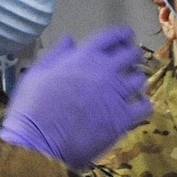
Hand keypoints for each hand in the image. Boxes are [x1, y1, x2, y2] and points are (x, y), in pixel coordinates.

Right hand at [0, 26, 152, 167]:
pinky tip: (137, 108)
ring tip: (131, 87)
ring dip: (136, 81)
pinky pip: (144, 107)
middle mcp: (105, 71)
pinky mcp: (123, 118)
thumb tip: (70, 40)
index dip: (122, 35)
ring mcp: (117, 94)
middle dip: (132, 56)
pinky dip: (143, 105)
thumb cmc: (32, 106)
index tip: (126, 37)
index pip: (111, 37)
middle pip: (131, 55)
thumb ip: (57, 54)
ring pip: (139, 80)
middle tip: (130, 63)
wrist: (38, 141)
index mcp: (85, 56)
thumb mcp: (38, 72)